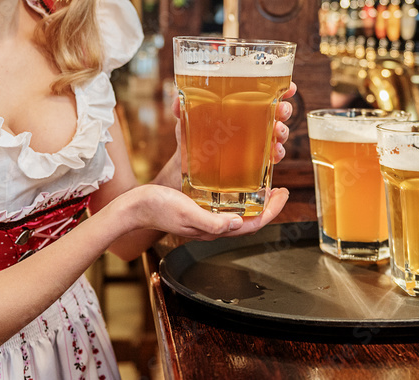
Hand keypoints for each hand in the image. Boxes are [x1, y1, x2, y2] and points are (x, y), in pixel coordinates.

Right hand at [127, 184, 289, 240]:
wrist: (135, 207)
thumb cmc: (158, 209)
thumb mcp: (187, 213)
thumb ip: (211, 222)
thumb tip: (236, 224)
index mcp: (213, 230)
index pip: (252, 225)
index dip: (272, 211)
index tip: (283, 194)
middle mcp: (213, 227)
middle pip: (250, 220)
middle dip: (269, 207)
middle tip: (281, 189)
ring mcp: (206, 220)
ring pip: (239, 214)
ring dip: (256, 203)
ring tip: (266, 188)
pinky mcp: (198, 210)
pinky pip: (225, 208)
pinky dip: (238, 198)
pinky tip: (238, 187)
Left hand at [172, 81, 297, 164]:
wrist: (188, 165)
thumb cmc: (193, 135)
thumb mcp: (187, 119)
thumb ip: (183, 107)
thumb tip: (177, 100)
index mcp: (243, 106)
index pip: (268, 93)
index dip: (283, 88)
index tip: (290, 87)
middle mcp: (254, 121)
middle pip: (279, 111)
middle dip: (285, 109)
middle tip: (281, 110)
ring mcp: (256, 141)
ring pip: (279, 133)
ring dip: (283, 131)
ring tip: (277, 131)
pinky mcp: (255, 162)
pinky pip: (272, 157)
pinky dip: (277, 154)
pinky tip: (274, 153)